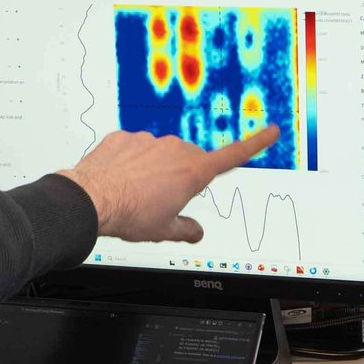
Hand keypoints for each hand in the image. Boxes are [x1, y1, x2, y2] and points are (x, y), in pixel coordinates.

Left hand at [59, 124, 281, 241]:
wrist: (92, 199)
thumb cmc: (130, 214)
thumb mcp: (165, 230)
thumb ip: (186, 230)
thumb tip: (196, 232)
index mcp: (193, 172)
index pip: (233, 156)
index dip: (256, 144)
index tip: (271, 131)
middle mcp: (175, 150)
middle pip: (189, 161)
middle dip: (181, 175)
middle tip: (161, 199)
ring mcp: (149, 140)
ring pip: (160, 154)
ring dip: (154, 169)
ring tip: (135, 191)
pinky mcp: (125, 137)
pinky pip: (134, 148)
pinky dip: (130, 162)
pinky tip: (119, 179)